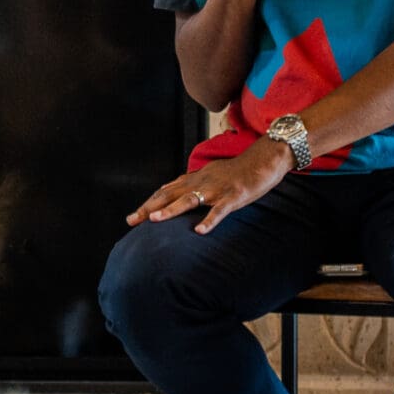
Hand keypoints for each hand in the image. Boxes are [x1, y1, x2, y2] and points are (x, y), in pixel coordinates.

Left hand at [127, 142, 291, 233]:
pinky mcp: (233, 196)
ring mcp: (216, 189)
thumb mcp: (210, 175)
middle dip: (149, 208)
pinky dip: (209, 220)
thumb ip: (192, 184)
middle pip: (170, 195)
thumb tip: (174, 191)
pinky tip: (200, 231)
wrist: (262, 161)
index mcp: (195, 179)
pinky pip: (219, 210)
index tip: (133, 216)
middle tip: (131, 220)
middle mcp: (201, 182)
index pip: (166, 191)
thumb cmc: (236, 171)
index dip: (148, 203)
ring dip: (171, 210)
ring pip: (190, 200)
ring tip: (154, 220)